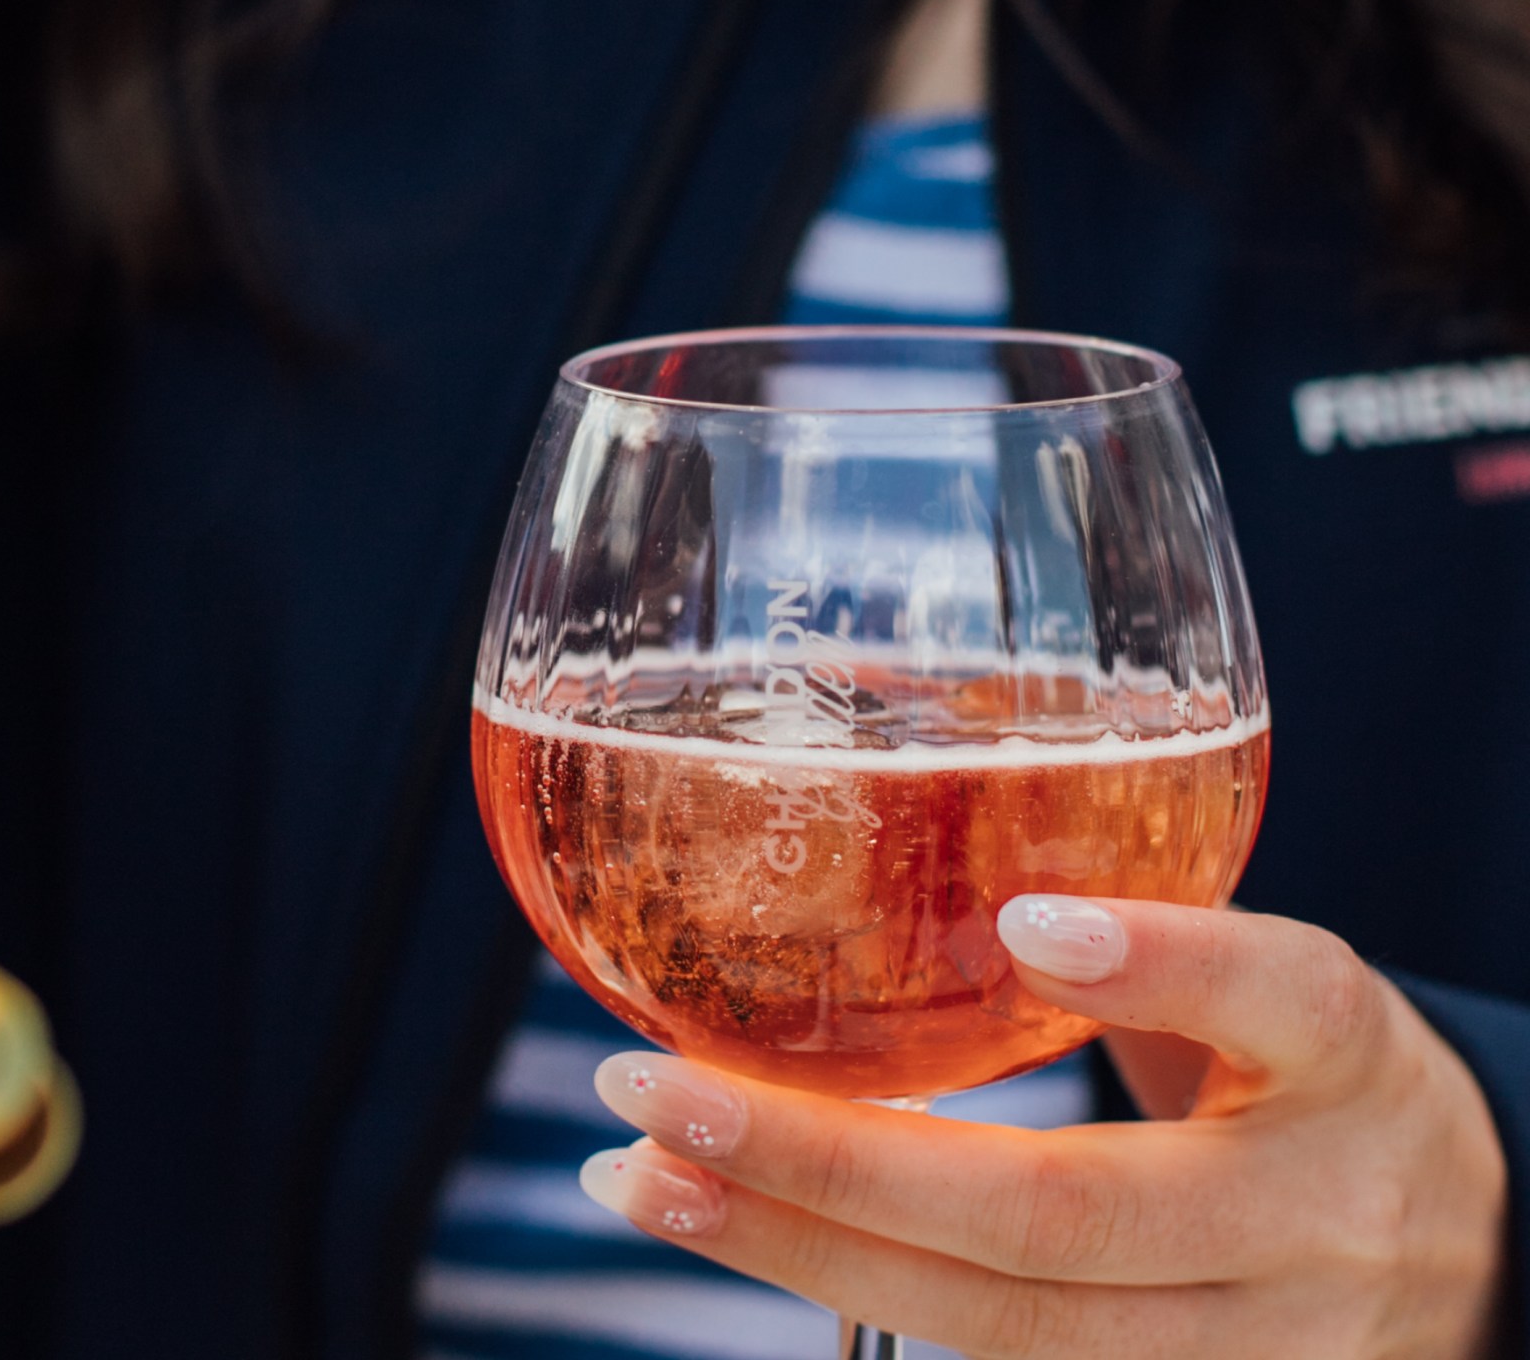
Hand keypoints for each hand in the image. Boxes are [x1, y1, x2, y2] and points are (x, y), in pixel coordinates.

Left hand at [581, 897, 1507, 1357]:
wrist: (1473, 1263)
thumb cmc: (1317, 1087)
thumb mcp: (1276, 990)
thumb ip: (1135, 926)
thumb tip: (896, 789)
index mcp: (1346, 1060)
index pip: (1288, 997)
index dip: (1164, 961)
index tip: (1029, 918)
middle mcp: (1314, 1215)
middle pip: (1067, 1215)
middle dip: (836, 1162)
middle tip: (657, 1089)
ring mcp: (1262, 1346)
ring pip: (1013, 1325)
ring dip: (798, 1250)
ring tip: (645, 1177)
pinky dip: (848, 1297)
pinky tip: (727, 1226)